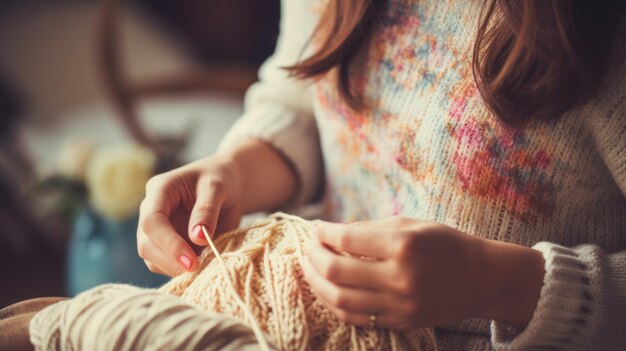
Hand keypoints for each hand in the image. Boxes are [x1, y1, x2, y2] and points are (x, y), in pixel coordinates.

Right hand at [136, 153, 243, 276]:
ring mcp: (157, 230)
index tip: (192, 261)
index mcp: (160, 190)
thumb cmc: (222, 180)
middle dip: (169, 261)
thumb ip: (207, 210)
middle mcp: (152, 211)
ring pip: (152, 259)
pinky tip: (201, 267)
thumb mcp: (218, 187)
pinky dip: (180, 270)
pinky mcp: (167, 245)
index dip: (169, 244)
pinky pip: (166, 265)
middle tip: (198, 270)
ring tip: (203, 267)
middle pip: (146, 244)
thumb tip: (197, 238)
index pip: (151, 221)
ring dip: (174, 269)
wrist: (229, 185)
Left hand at [301, 216, 544, 328]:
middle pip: (336, 270)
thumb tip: (333, 234)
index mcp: (403, 244)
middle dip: (312, 256)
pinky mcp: (400, 322)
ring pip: (339, 298)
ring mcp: (400, 304)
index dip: (324, 232)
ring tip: (308, 268)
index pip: (346, 238)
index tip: (316, 227)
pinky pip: (355, 317)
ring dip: (315, 281)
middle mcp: (400, 276)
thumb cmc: (445, 243)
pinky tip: (326, 290)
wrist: (481, 279)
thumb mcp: (412, 224)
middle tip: (307, 247)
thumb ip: (371, 229)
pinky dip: (333, 303)